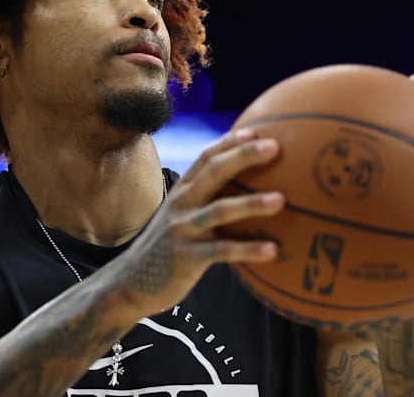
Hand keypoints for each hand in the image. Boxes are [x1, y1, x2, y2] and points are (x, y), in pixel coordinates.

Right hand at [114, 128, 285, 314]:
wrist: (131, 283)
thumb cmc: (168, 247)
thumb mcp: (181, 217)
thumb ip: (207, 202)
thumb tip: (249, 193)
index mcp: (182, 191)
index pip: (206, 157)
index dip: (230, 142)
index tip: (257, 130)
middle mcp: (182, 204)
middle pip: (213, 172)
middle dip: (243, 156)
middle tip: (275, 146)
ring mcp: (183, 229)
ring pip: (219, 210)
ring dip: (251, 203)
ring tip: (281, 199)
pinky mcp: (187, 258)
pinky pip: (222, 252)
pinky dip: (248, 250)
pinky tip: (273, 250)